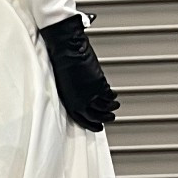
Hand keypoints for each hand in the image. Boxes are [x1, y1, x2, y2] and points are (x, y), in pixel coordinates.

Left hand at [39, 16, 119, 131]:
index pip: (81, 120)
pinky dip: (113, 96)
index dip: (91, 125)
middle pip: (96, 116)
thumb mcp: (65, 85)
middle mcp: (79, 101)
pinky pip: (109, 95)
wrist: (66, 50)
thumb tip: (82, 99)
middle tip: (110, 118)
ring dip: (112, 108)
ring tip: (115, 106)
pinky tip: (114, 95)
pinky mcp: (99, 85)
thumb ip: (73, 95)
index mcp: (68, 102)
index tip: (98, 127)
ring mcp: (90, 94)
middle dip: (105, 118)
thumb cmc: (62, 63)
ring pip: (106, 107)